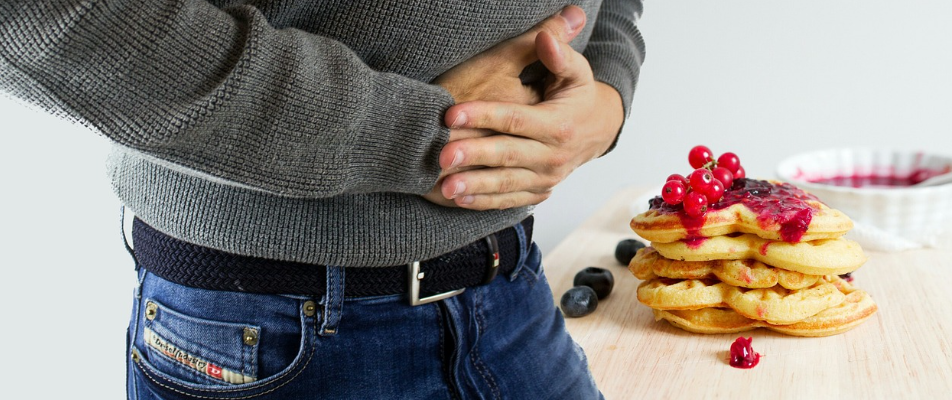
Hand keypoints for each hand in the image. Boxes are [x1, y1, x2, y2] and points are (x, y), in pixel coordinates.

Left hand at [436, 29, 624, 209]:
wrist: (598, 131)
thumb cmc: (578, 96)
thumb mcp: (577, 72)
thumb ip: (559, 55)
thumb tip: (544, 36)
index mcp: (559, 126)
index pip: (516, 120)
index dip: (483, 115)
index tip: (451, 114)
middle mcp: (553, 156)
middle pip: (507, 155)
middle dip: (473, 156)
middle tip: (442, 156)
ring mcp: (546, 178)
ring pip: (506, 184)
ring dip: (474, 187)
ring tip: (446, 187)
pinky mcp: (539, 192)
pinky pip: (510, 200)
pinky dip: (484, 202)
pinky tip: (459, 200)